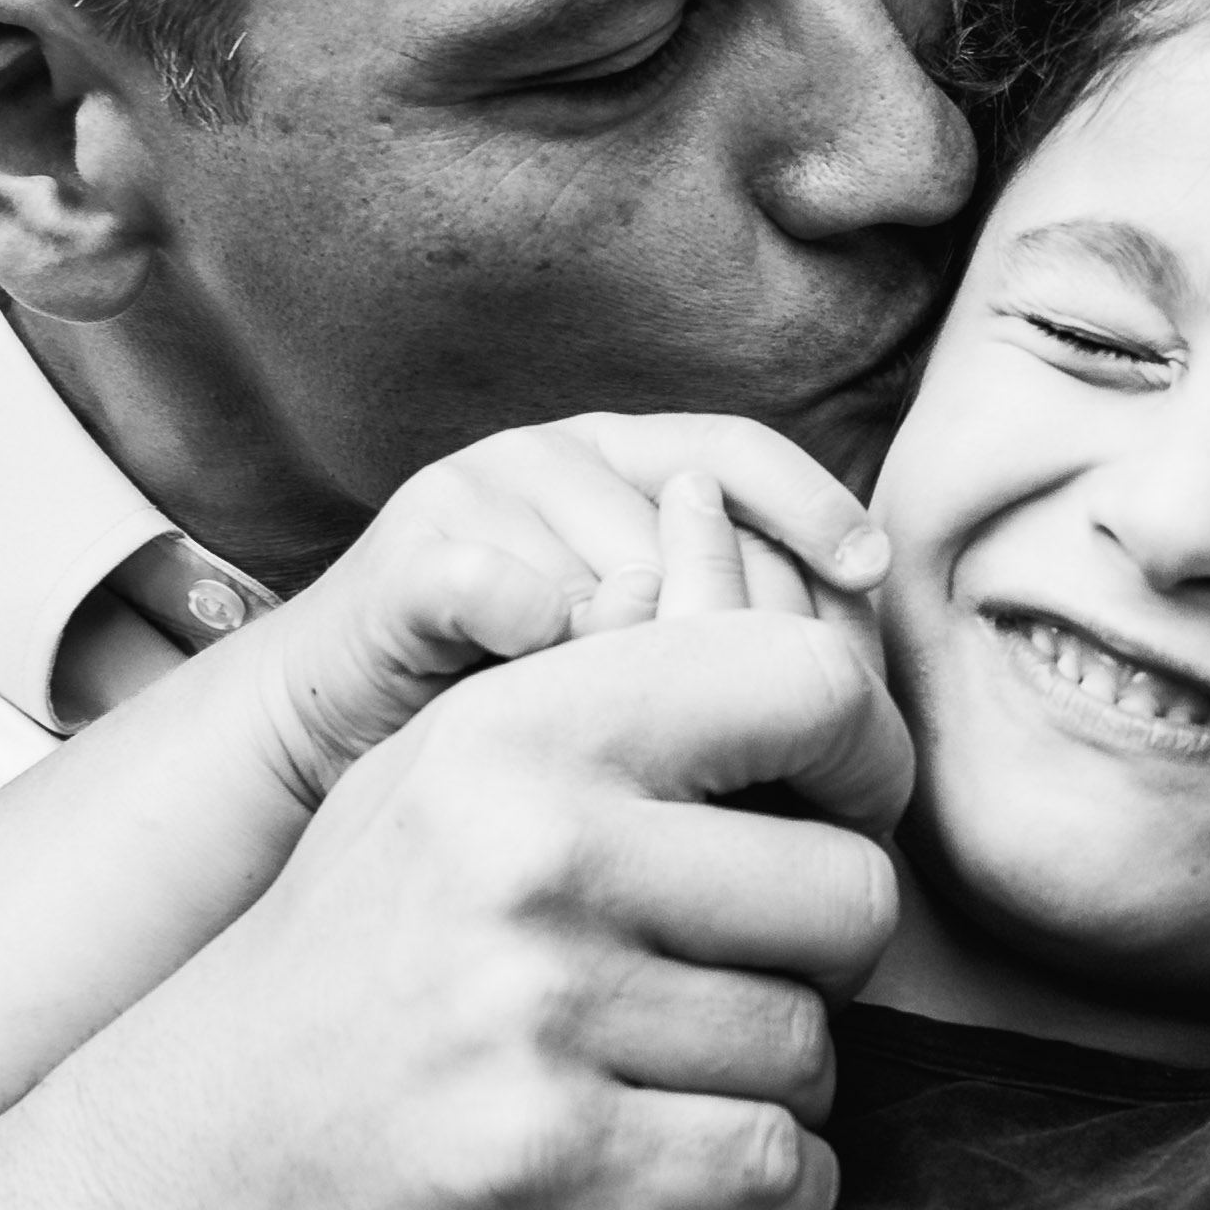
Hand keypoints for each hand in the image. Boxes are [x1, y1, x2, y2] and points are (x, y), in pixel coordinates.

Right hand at [123, 603, 909, 1209]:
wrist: (207, 1171)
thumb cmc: (363, 957)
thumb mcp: (443, 775)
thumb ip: (598, 673)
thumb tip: (725, 517)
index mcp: (517, 732)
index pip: (803, 685)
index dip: (869, 755)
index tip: (845, 809)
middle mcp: (531, 860)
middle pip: (852, 893)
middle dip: (828, 952)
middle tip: (754, 974)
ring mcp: (542, 1021)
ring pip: (816, 1048)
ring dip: (777, 1080)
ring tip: (675, 1071)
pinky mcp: (563, 1170)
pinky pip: (783, 1170)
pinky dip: (768, 1187)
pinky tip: (685, 1168)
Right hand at [250, 414, 884, 803]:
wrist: (334, 735)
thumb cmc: (515, 717)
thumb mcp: (641, 666)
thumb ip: (734, 648)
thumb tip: (867, 689)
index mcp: (620, 463)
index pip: (742, 455)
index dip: (815, 505)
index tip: (875, 573)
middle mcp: (551, 459)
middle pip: (693, 521)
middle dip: (744, 624)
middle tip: (792, 718)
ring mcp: (472, 497)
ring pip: (607, 565)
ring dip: (643, 663)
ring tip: (671, 754)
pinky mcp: (405, 559)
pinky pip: (491, 587)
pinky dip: (535, 639)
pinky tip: (563, 708)